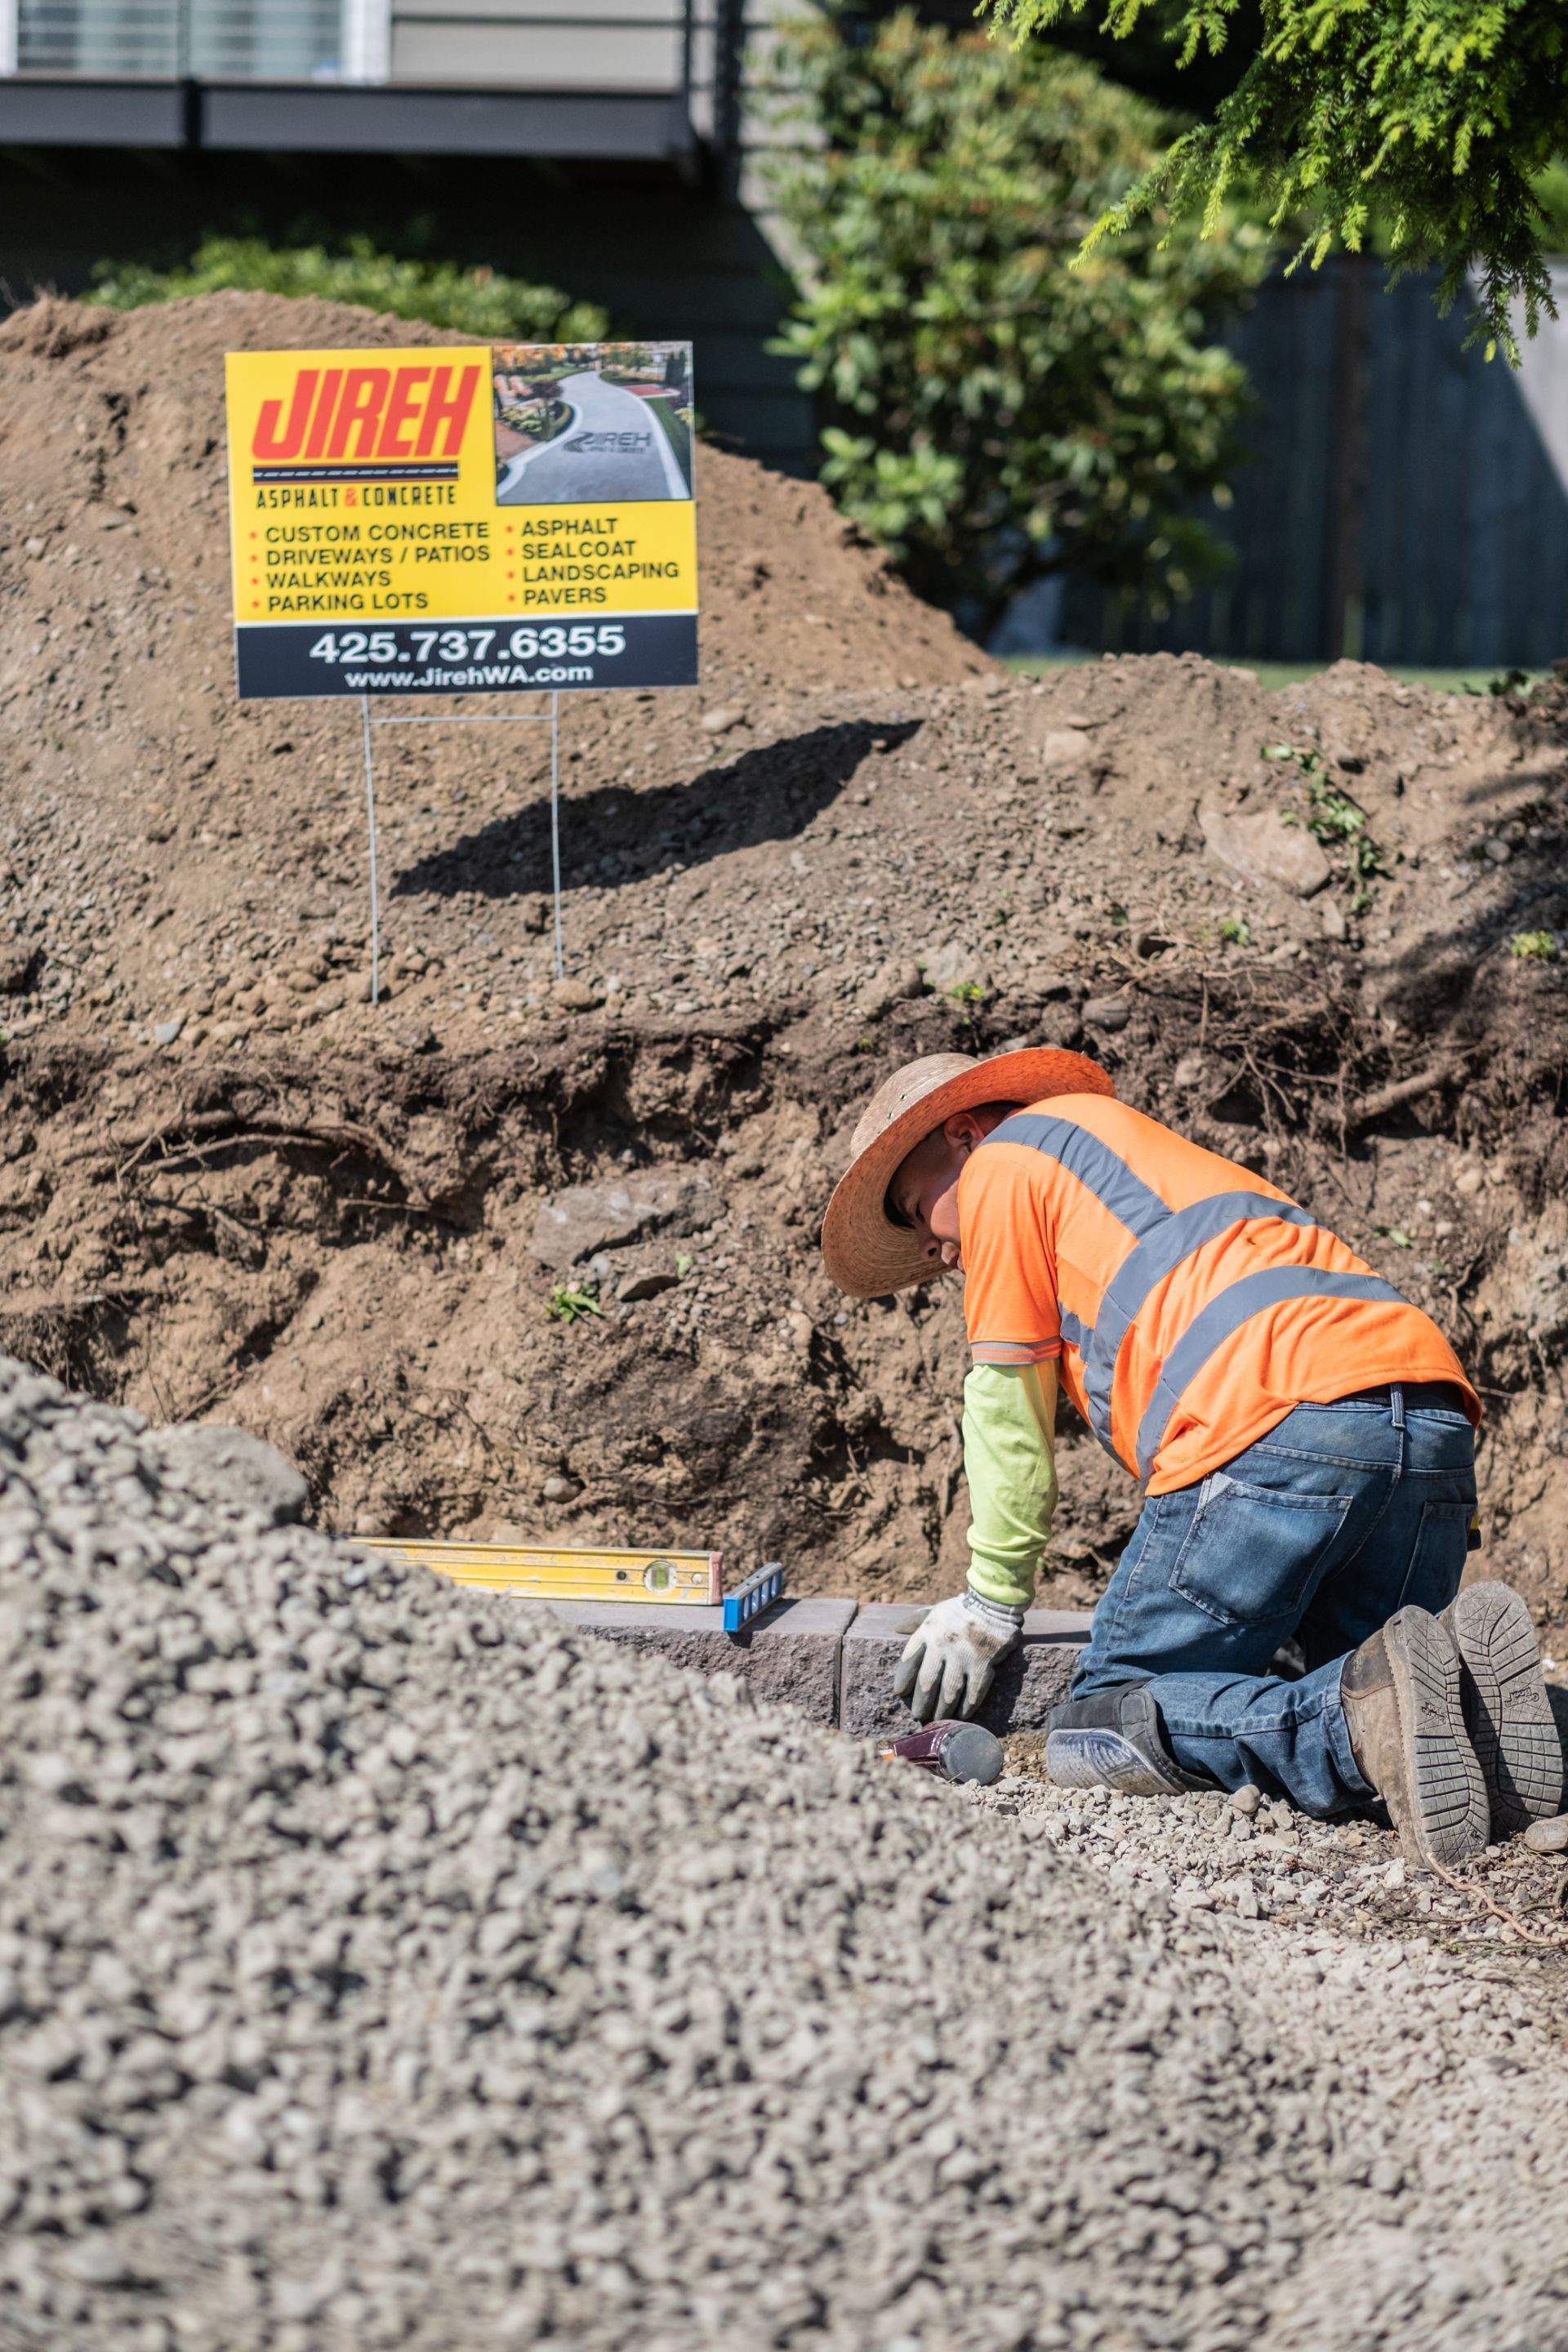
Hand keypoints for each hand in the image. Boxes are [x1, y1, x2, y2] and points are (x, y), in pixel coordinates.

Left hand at [893, 1589, 1024, 1724]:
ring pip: (949, 1692)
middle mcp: (942, 1646)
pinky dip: (967, 1707)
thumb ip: (915, 1621)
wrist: (993, 1603)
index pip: (909, 1660)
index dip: (903, 1679)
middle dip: (921, 1702)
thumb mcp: (934, 1611)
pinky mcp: (983, 1664)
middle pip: (927, 1682)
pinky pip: (973, 1692)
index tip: (900, 1692)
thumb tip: (896, 1628)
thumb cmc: (960, 1609)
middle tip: (918, 1715)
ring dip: (942, 1710)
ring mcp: (963, 1657)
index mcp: (928, 1632)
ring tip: (938, 1720)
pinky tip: (962, 1715)